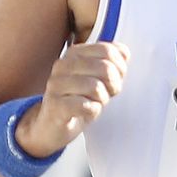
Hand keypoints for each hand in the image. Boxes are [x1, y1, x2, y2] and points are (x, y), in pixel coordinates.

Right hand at [16, 41, 128, 155]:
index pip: (108, 50)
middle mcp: (63, 65)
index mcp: (74, 53)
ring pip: (96, 87)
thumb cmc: (77, 101)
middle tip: (105, 95)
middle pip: (105, 68)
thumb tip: (124, 52)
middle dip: (113, 85)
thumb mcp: (98, 78)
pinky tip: (85, 112)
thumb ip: (111, 63)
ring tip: (93, 104)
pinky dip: (92, 112)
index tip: (114, 80)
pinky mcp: (55, 105)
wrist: (52, 126)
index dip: (119, 68)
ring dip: (101, 100)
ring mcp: (57, 85)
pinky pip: (85, 106)